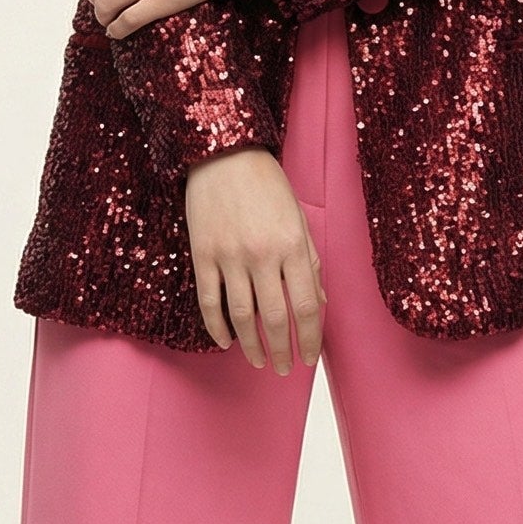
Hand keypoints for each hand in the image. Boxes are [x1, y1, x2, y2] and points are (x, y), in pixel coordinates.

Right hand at [185, 147, 325, 370]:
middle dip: (282, 350)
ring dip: (251, 345)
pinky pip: (209, 301)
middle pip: (275, 317)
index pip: (307, 305)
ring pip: (241, 316)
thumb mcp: (299, 218)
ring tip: (258, 361)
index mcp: (293, 246)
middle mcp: (263, 255)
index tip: (310, 357)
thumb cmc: (267, 185)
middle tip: (284, 369)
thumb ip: (310, 261)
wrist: (224, 155)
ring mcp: (230, 256)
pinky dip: (217, 327)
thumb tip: (319, 302)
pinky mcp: (203, 255)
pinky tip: (226, 342)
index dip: (311, 338)